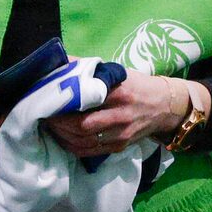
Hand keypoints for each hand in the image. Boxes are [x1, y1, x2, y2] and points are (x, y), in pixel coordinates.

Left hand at [44, 73, 199, 158]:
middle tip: (44, 115)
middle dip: (59, 123)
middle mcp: (121, 115)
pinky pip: (90, 152)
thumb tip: (59, 60)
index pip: (86, 99)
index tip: (47, 99)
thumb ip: (88, 68)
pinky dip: (72, 147)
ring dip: (62, 136)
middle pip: (82, 126)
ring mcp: (121, 134)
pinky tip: (63, 138)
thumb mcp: (116, 72)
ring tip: (50, 127)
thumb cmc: (136, 86)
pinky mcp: (120, 146)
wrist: (166, 106)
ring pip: (84, 142)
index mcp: (119, 93)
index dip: (63, 102)